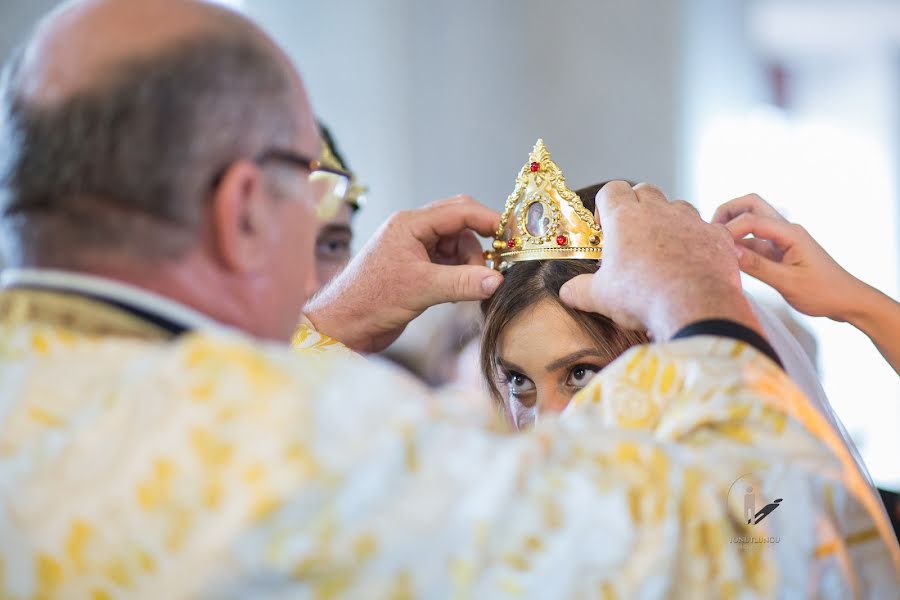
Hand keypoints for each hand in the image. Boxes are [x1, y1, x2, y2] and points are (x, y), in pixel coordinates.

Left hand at [304, 195, 502, 352]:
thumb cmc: (368, 300)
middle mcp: (413, 232)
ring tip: (469, 288)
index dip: (489, 220)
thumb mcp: (420, 289)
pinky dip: (460, 278)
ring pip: (457, 248)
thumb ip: (462, 282)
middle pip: (460, 225)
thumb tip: (497, 280)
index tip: (511, 236)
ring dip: (470, 266)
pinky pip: (450, 266)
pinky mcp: (417, 272)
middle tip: (495, 265)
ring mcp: (415, 252)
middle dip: (479, 245)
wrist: (342, 327)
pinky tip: (458, 295)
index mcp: (410, 224)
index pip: (459, 210)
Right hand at [559, 182, 759, 339]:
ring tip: (663, 248)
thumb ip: (579, 290)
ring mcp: (691, 220)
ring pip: (677, 205)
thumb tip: (566, 292)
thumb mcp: (599, 297)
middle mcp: (658, 210)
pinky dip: (698, 239)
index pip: (611, 190)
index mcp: (625, 217)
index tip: (605, 228)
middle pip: (645, 189)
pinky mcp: (717, 235)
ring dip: (668, 219)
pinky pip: (706, 228)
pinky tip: (693, 260)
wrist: (695, 307)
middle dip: (637, 205)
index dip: (605, 205)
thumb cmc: (643, 297)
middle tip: (632, 235)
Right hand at [712, 193, 863, 320]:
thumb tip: (729, 251)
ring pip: (751, 221)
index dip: (730, 229)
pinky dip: (739, 245)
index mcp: (791, 233)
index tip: (716, 246)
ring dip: (733, 227)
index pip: (752, 220)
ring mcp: (781, 240)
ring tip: (716, 244)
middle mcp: (785, 231)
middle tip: (711, 231)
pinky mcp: (778, 252)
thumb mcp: (788, 282)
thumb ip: (757, 266)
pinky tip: (729, 258)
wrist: (847, 301)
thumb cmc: (823, 292)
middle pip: (751, 205)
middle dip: (728, 212)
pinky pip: (754, 242)